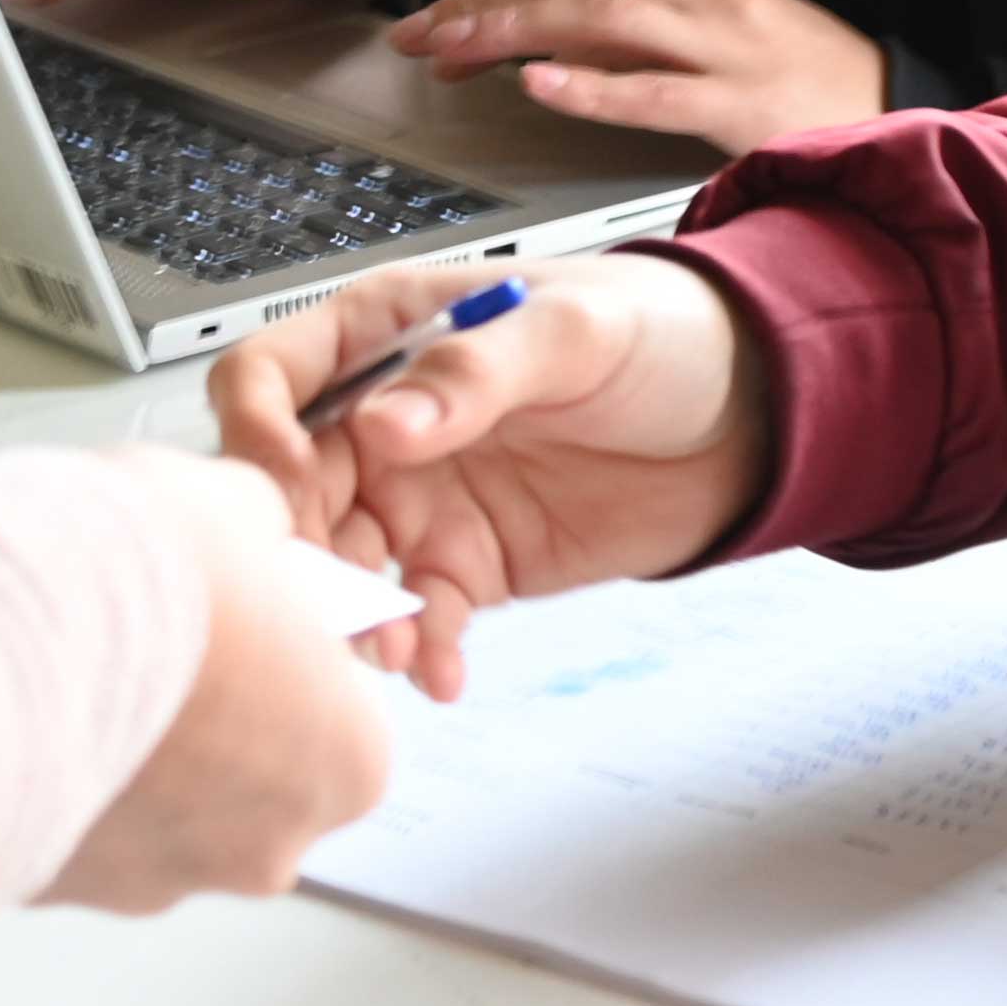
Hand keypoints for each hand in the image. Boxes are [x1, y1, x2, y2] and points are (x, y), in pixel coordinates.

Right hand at [39, 453, 399, 911]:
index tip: (238, 611)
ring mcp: (164, 880)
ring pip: (164, 810)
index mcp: (348, 761)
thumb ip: (259, 532)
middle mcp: (268, 844)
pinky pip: (79, 829)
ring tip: (75, 666)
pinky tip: (29, 709)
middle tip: (152, 637)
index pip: (341, 707)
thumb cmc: (129, 587)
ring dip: (133, 753)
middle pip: (256, 770)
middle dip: (214, 713)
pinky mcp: (67, 893)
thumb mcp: (231, 502)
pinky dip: (61, 778)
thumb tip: (246, 532)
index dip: (283, 646)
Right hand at [209, 257, 770, 698]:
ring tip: (392, 648)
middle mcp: (383, 421)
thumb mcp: (574, 332)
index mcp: (386, 334)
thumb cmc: (660, 334)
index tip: (284, 485)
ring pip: (341, 564)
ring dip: (352, 612)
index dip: (258, 431)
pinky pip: (418, 616)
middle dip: (295, 546)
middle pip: (290, 486)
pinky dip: (421, 650)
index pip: (273, 375)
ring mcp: (420, 498)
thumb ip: (476, 373)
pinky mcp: (466, 565)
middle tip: (326, 595)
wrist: (748, 415)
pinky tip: (444, 673)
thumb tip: (383, 423)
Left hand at [391, 0, 888, 156]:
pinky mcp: (744, 101)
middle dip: (485, 11)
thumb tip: (557, 52)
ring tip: (448, 47)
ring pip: (601, 24)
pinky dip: (591, 85)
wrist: (907, 112)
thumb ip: (651, 45)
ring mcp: (727, 45)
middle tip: (413, 37)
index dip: (500, 2)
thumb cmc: (812, 89)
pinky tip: (539, 82)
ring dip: (513, 32)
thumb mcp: (725, 47)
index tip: (437, 30)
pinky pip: (653, 91)